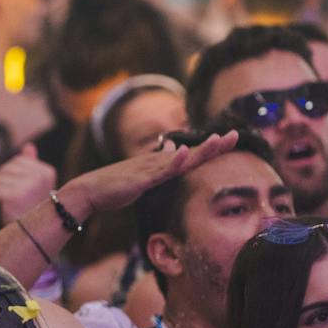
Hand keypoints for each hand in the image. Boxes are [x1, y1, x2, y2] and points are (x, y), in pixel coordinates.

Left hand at [0, 144, 56, 218]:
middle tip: (13, 201)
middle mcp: (40, 177)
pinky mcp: (14, 197)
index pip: (17, 161)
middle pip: (5, 169)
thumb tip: (28, 147)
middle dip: (3, 184)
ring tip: (9, 206)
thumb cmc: (30, 211)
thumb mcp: (35, 186)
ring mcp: (27, 186)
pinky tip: (3, 210)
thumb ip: (31, 165)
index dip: (12, 177)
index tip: (21, 192)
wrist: (30, 238)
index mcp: (46, 171)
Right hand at [58, 130, 238, 220]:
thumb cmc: (115, 186)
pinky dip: (173, 161)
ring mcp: (149, 169)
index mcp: (161, 164)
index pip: (191, 156)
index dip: (211, 148)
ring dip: (200, 150)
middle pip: (192, 153)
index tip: (230, 141)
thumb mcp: (143, 176)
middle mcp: (158, 162)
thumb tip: (176, 150)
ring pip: (180, 160)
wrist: (90, 191)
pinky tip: (185, 153)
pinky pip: (160, 170)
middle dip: (215, 146)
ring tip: (219, 141)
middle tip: (237, 135)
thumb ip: (161, 166)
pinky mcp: (140, 179)